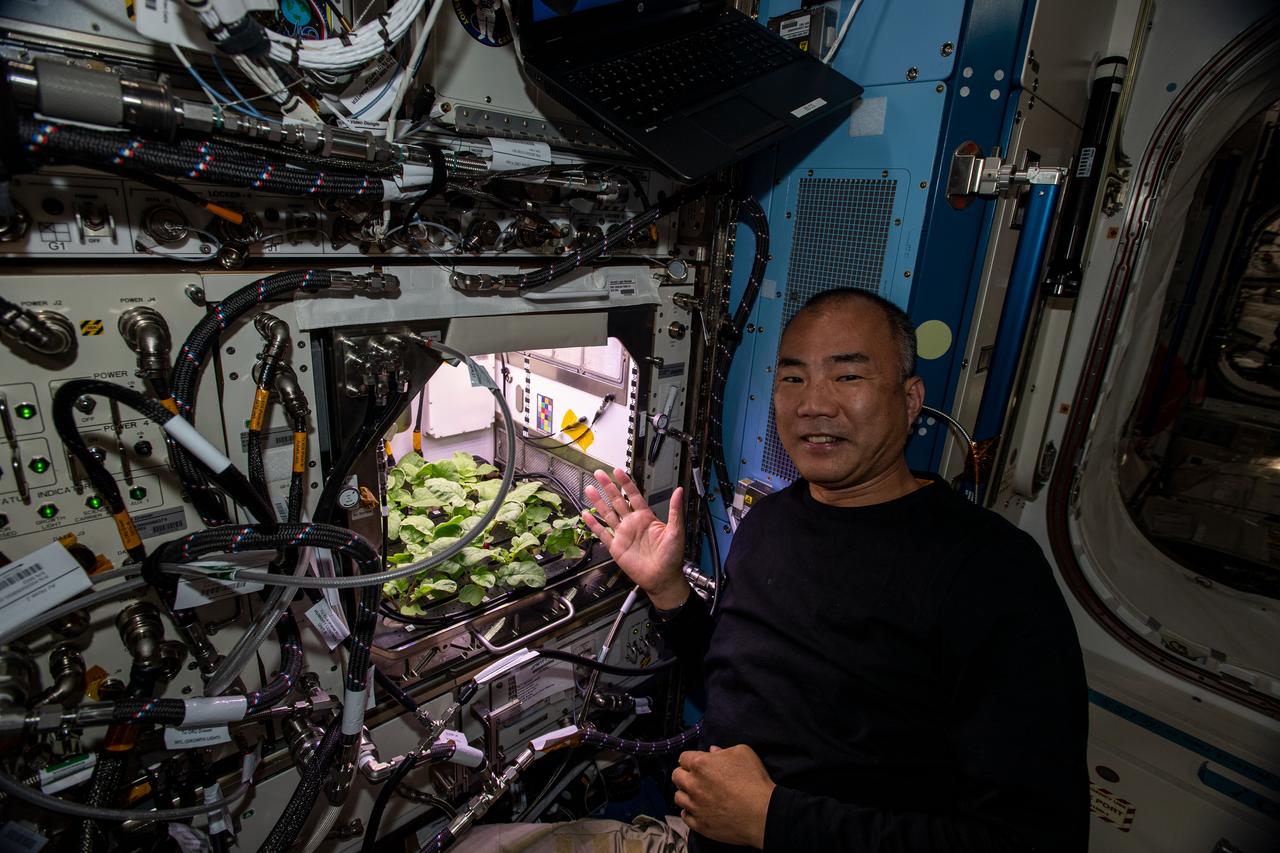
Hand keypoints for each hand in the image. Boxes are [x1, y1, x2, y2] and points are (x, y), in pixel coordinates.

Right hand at [581, 468, 688, 609]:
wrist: (662, 578)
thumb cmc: (672, 557)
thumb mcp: (676, 531)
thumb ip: (675, 510)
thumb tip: (679, 491)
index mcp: (646, 518)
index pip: (634, 495)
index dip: (625, 483)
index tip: (618, 471)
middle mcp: (633, 524)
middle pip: (617, 501)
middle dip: (608, 487)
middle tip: (599, 473)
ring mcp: (623, 535)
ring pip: (607, 514)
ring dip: (598, 501)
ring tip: (589, 489)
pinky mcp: (616, 547)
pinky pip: (602, 533)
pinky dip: (594, 524)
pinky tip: (586, 515)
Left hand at [672, 745, 775, 848]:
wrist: (762, 813)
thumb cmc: (754, 780)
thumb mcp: (743, 753)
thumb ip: (723, 750)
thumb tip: (712, 751)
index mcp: (700, 764)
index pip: (683, 758)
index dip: (691, 759)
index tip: (697, 763)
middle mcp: (693, 785)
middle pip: (676, 777)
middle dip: (684, 775)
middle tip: (695, 778)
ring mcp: (695, 806)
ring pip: (678, 797)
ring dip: (685, 794)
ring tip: (697, 795)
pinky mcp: (699, 824)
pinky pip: (685, 817)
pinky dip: (689, 812)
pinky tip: (698, 810)